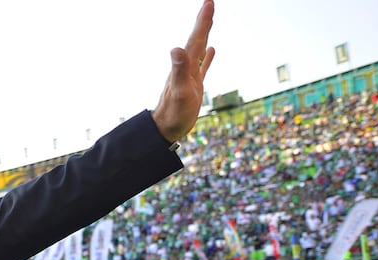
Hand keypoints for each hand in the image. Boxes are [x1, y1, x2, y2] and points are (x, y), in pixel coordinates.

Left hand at [151, 0, 215, 143]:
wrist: (166, 128)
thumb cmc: (173, 113)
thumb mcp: (180, 92)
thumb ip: (179, 70)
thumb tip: (176, 48)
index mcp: (186, 66)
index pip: (196, 38)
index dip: (203, 20)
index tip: (209, 2)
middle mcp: (186, 67)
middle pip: (197, 40)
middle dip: (204, 21)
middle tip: (209, 3)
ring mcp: (190, 75)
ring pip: (200, 49)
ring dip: (205, 34)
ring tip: (209, 21)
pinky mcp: (194, 85)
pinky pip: (203, 66)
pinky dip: (208, 56)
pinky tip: (212, 50)